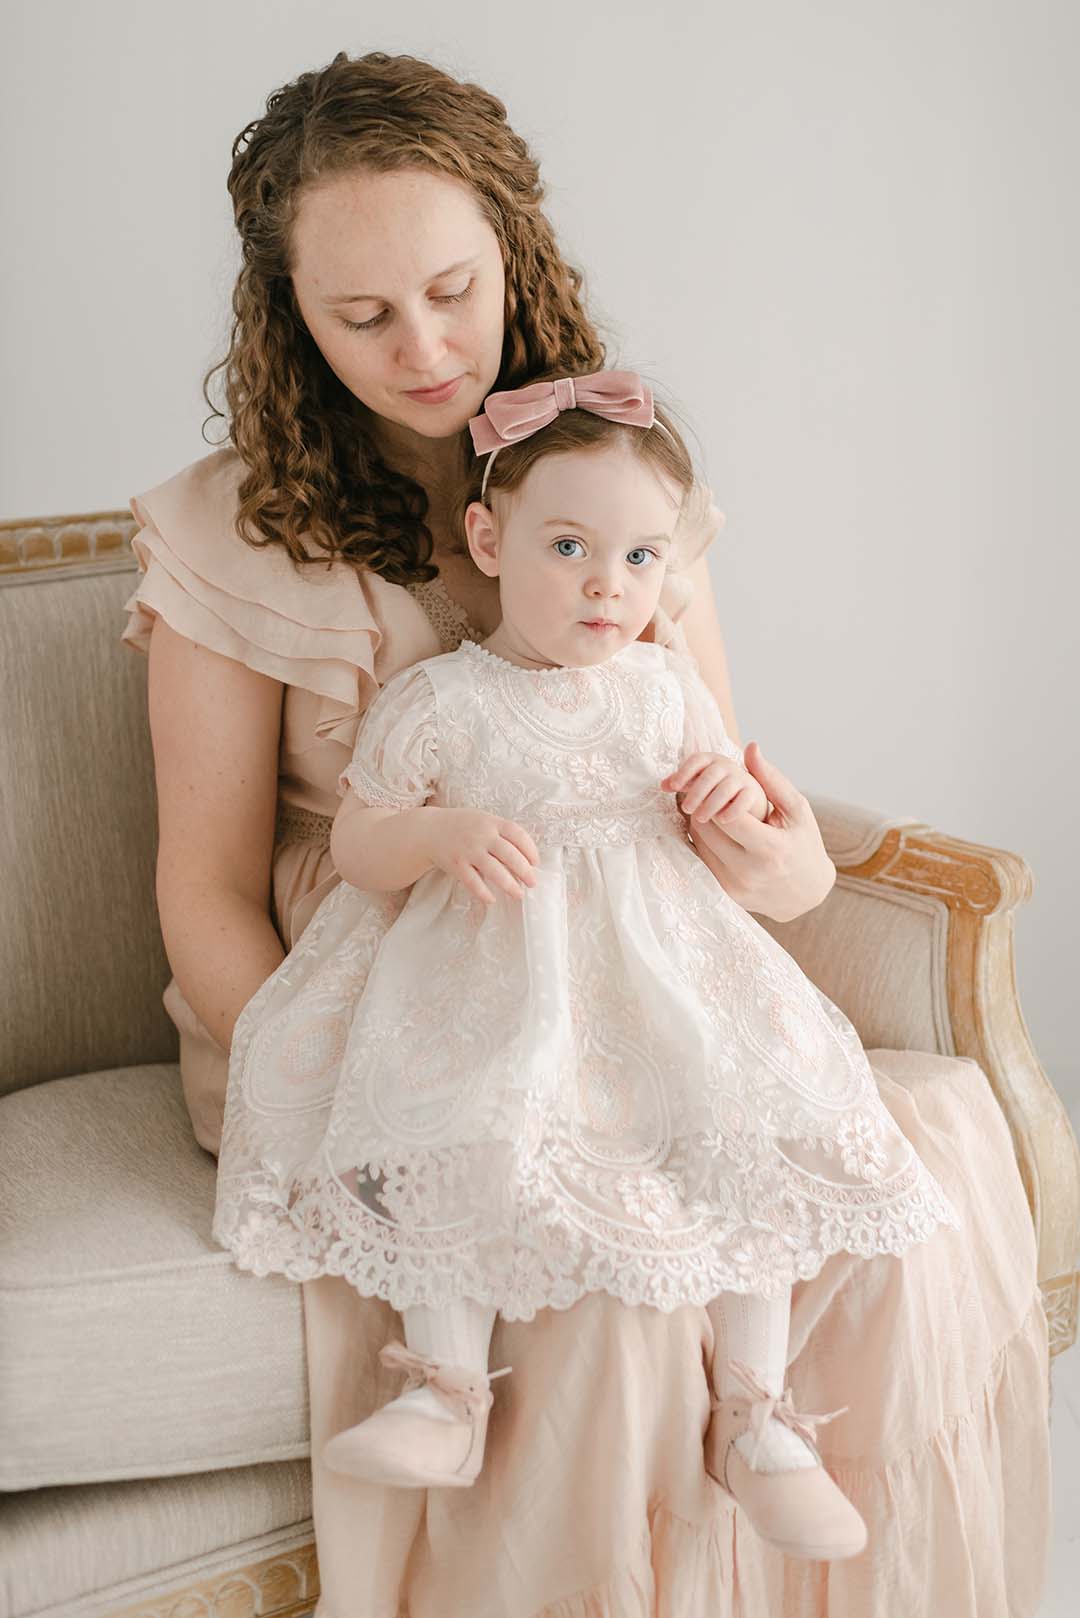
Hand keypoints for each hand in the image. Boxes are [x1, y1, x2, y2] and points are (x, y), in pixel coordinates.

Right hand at [420, 808, 539, 906]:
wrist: (429, 830)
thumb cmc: (463, 827)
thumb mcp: (483, 821)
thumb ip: (502, 833)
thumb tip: (526, 856)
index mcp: (491, 822)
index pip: (518, 834)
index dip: (530, 849)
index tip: (536, 863)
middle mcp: (481, 835)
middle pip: (510, 854)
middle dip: (525, 871)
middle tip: (532, 882)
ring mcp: (468, 850)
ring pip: (494, 870)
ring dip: (509, 885)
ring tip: (518, 894)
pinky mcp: (456, 864)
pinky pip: (472, 882)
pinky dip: (483, 892)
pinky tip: (491, 900)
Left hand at [661, 752, 768, 827]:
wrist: (746, 796)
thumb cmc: (715, 789)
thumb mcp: (697, 783)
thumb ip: (681, 783)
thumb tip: (663, 785)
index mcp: (710, 761)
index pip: (697, 760)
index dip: (684, 772)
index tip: (673, 787)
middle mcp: (727, 766)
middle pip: (710, 774)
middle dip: (697, 792)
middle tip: (686, 808)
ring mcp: (741, 778)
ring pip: (726, 788)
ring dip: (711, 803)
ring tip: (699, 818)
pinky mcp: (753, 793)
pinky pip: (744, 799)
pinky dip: (733, 809)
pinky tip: (721, 820)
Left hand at [679, 743, 835, 922]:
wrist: (806, 893)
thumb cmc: (804, 843)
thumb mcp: (797, 809)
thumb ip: (772, 779)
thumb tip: (750, 747)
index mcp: (770, 849)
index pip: (728, 815)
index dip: (718, 795)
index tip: (720, 783)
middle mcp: (748, 871)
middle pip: (707, 829)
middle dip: (705, 805)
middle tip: (709, 791)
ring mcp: (733, 886)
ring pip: (699, 844)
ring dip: (701, 822)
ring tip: (713, 808)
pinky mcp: (723, 894)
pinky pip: (702, 860)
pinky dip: (704, 842)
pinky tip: (716, 830)